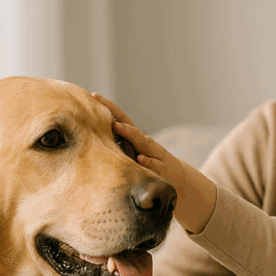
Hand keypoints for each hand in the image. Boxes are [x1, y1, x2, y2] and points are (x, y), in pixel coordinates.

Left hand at [91, 94, 217, 233]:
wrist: (180, 180)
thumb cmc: (150, 168)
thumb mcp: (133, 157)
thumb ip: (119, 148)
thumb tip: (94, 141)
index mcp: (137, 139)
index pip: (121, 119)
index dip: (108, 107)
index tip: (94, 95)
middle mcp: (146, 143)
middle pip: (130, 126)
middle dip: (115, 115)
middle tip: (101, 105)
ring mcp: (155, 154)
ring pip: (142, 141)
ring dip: (130, 133)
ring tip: (116, 126)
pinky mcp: (164, 168)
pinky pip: (155, 164)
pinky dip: (148, 161)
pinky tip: (141, 159)